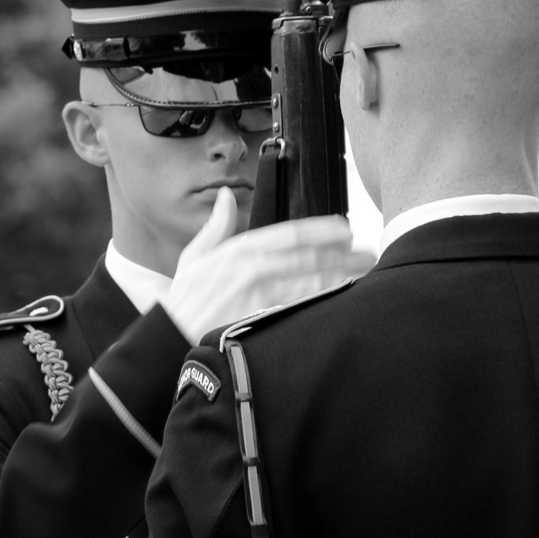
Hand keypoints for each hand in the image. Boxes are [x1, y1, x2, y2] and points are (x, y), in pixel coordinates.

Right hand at [162, 186, 376, 345]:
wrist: (168, 342)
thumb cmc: (184, 302)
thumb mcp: (194, 257)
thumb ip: (216, 225)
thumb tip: (225, 195)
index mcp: (239, 250)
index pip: (291, 234)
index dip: (323, 231)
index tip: (346, 230)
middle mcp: (252, 269)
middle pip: (310, 258)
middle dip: (344, 255)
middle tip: (370, 254)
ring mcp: (259, 296)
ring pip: (311, 283)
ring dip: (343, 277)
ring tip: (367, 275)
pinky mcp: (262, 321)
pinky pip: (302, 310)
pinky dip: (325, 303)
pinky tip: (344, 301)